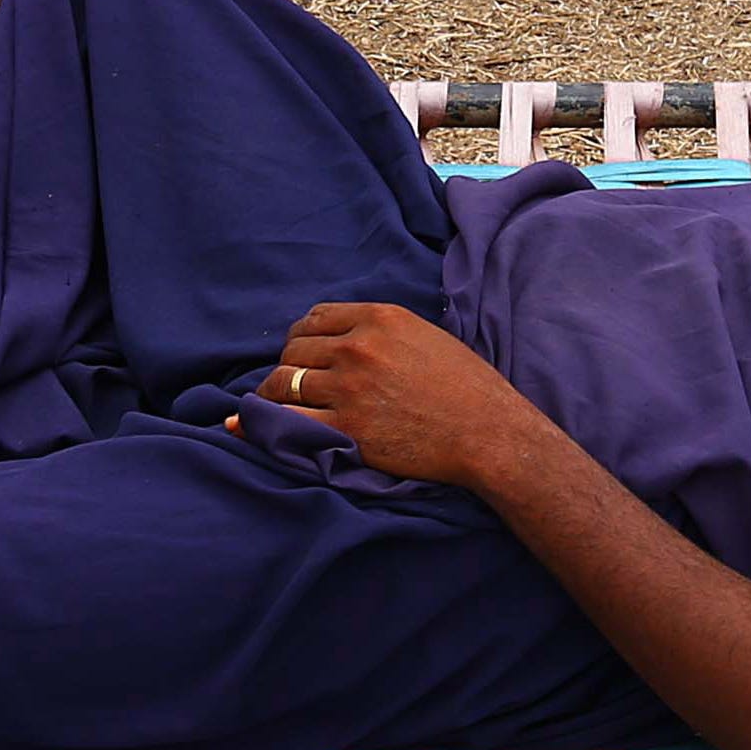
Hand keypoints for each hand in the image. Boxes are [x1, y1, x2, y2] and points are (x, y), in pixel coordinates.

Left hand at [255, 302, 548, 490]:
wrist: (488, 432)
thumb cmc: (467, 387)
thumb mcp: (425, 336)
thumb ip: (382, 331)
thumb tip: (345, 338)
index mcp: (379, 317)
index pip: (315, 317)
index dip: (301, 336)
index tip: (300, 353)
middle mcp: (358, 346)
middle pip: (295, 349)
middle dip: (288, 366)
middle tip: (287, 384)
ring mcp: (349, 387)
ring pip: (285, 382)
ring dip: (273, 393)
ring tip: (271, 405)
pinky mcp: (346, 427)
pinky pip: (289, 420)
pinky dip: (269, 422)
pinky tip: (262, 426)